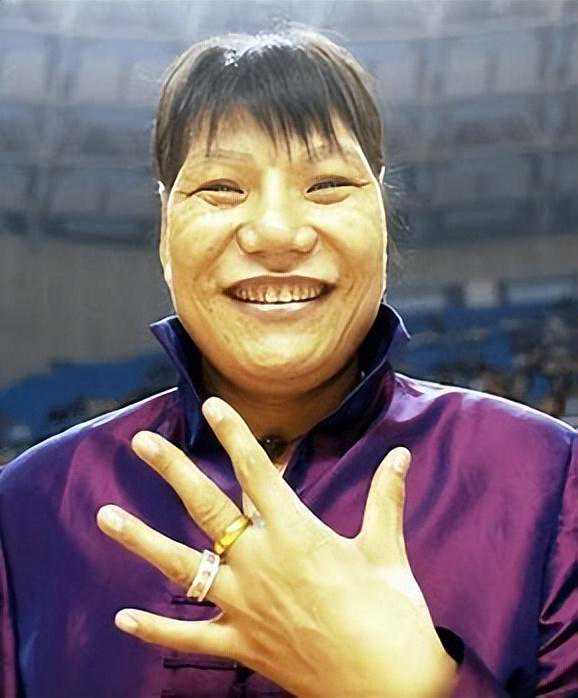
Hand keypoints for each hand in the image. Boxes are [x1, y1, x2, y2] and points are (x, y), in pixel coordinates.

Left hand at [96, 397, 456, 697]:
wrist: (391, 686)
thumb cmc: (393, 614)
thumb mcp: (388, 551)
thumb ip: (385, 498)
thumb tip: (402, 454)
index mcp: (297, 533)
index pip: (257, 472)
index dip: (234, 435)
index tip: (211, 405)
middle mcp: (261, 563)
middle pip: (207, 507)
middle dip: (173, 470)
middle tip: (141, 443)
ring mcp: (245, 605)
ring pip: (183, 567)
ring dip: (142, 540)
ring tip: (105, 516)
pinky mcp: (242, 644)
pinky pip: (190, 638)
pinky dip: (157, 629)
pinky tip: (123, 618)